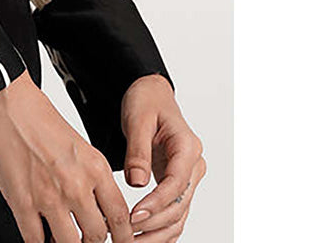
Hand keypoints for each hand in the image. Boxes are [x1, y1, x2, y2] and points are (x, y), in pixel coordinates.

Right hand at [0, 69, 134, 242]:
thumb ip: (89, 176)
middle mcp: (75, 184)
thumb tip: (93, 206)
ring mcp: (49, 196)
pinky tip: (39, 237)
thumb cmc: (35, 114)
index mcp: (94, 166)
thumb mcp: (77, 143)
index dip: (124, 238)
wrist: (4, 99)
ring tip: (61, 239)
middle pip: (97, 236)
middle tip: (87, 240)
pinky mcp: (22, 202)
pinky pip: (35, 241)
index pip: (120, 217)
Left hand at [120, 75, 205, 239]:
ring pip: (179, 215)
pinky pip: (174, 212)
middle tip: (128, 235)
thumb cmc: (145, 102)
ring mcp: (188, 177)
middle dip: (155, 224)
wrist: (151, 94)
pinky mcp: (177, 184)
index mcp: (188, 147)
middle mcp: (193, 165)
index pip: (176, 183)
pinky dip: (161, 228)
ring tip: (132, 242)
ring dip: (158, 233)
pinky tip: (144, 239)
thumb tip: (137, 184)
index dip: (156, 204)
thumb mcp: (137, 119)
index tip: (134, 215)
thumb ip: (137, 152)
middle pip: (180, 205)